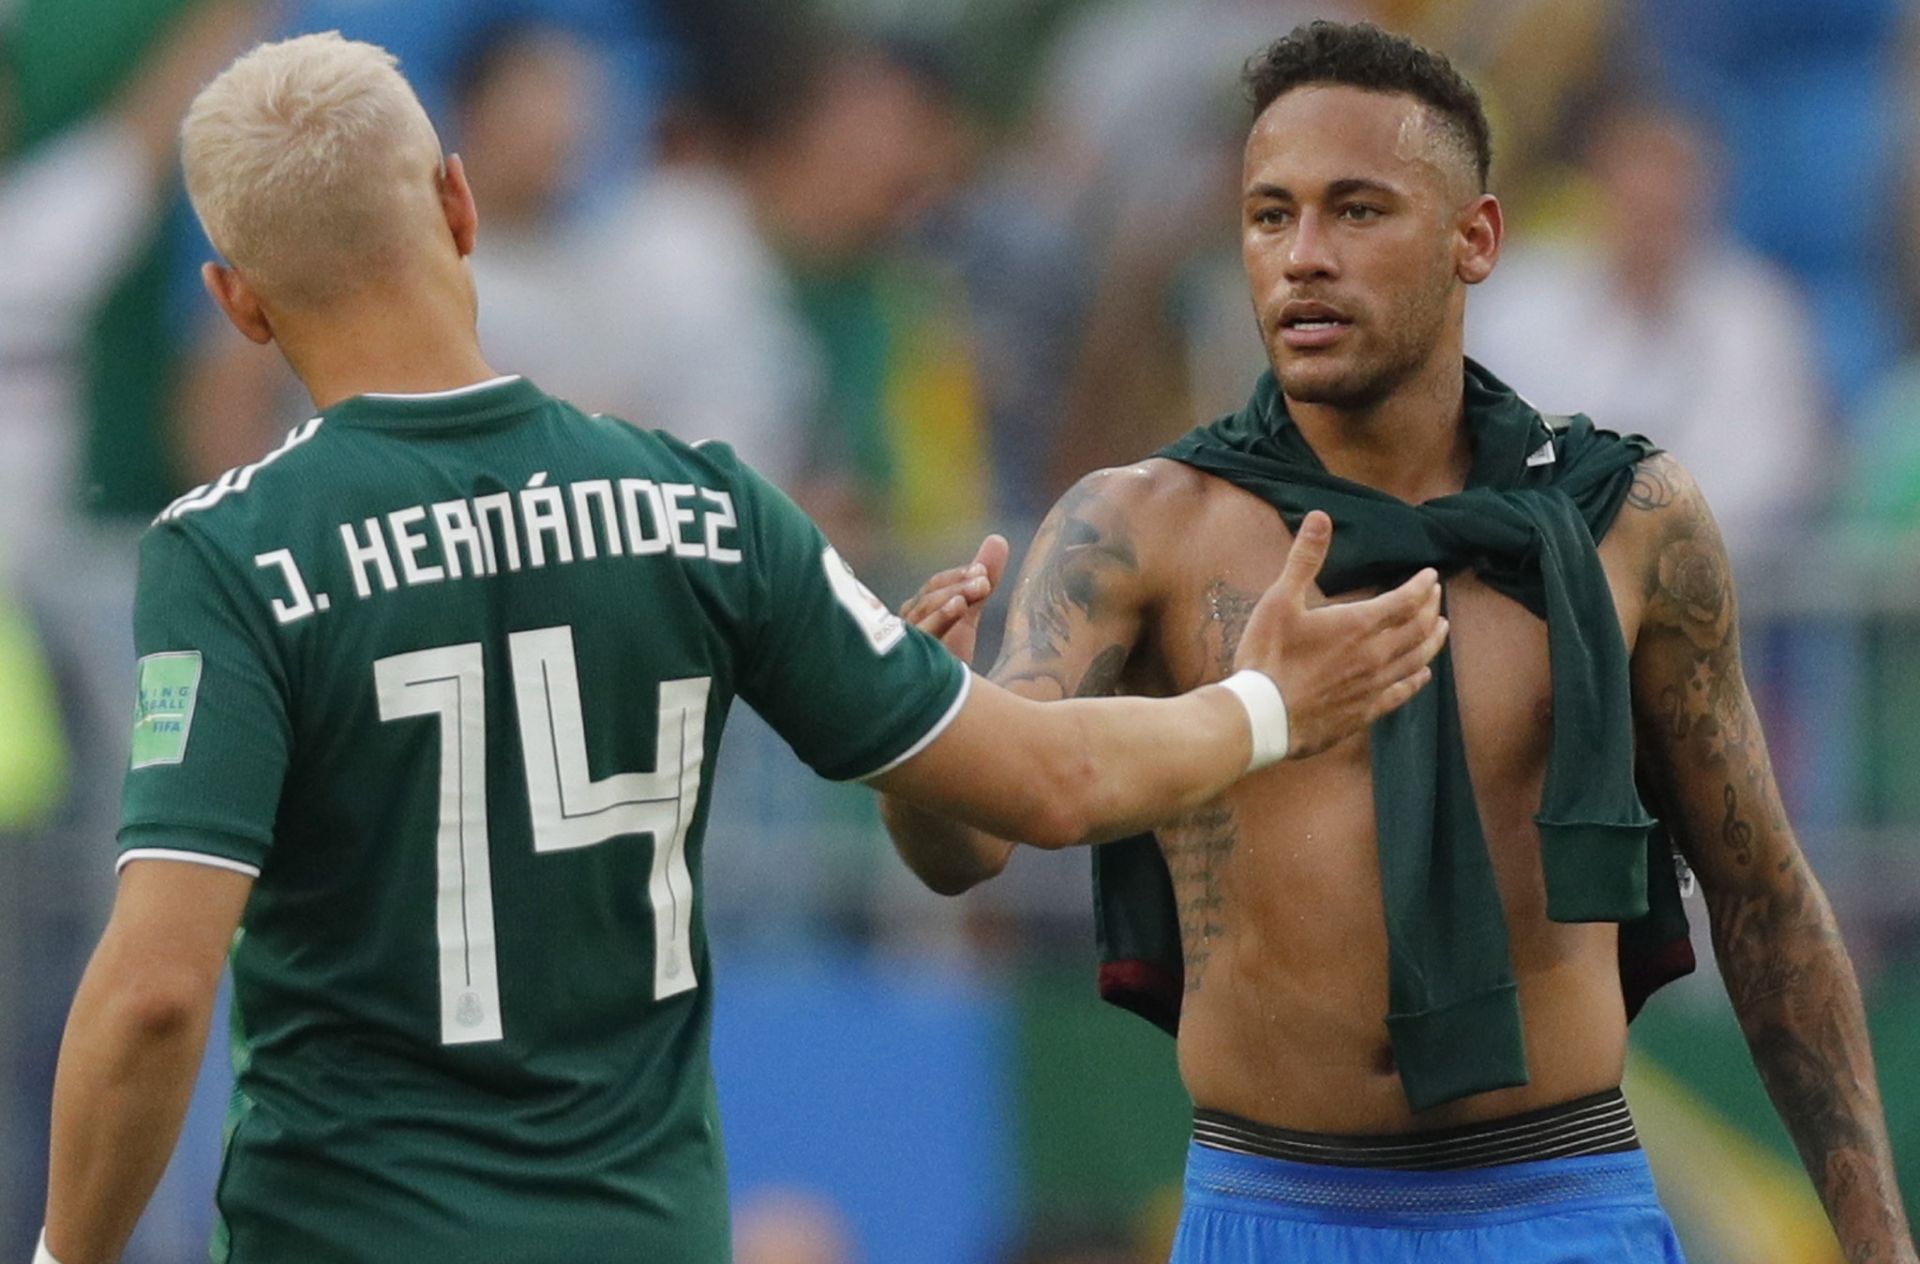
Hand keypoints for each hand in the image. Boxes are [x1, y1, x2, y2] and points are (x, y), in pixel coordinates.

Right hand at [899, 535, 1010, 664]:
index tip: (983, 571)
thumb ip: (981, 581)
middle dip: (957, 585)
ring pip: (925, 614)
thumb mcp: (968, 614)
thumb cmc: (949, 656)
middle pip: (929, 598)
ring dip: (952, 598)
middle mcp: (908, 626)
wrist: (945, 707)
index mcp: (918, 612)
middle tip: (985, 578)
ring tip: (978, 588)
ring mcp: (905, 645)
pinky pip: (923, 638)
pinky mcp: (910, 663)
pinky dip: (940, 618)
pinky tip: (960, 609)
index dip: (958, 577)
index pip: (935, 588)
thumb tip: (998, 539)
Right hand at [1234, 510, 1446, 758]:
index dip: (1421, 586)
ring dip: (1432, 642)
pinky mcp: (1364, 712)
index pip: (1404, 601)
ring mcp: (1372, 686)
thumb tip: (1320, 517)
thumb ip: (1304, 559)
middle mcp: (1374, 655)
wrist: (1263, 716)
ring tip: (1441, 629)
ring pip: (1416, 660)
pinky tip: (1422, 676)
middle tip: (1436, 596)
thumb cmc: (1268, 656)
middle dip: (1430, 609)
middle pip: (1417, 629)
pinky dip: (1416, 681)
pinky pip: (1401, 693)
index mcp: (1356, 625)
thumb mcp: (1279, 600)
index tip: (1430, 576)